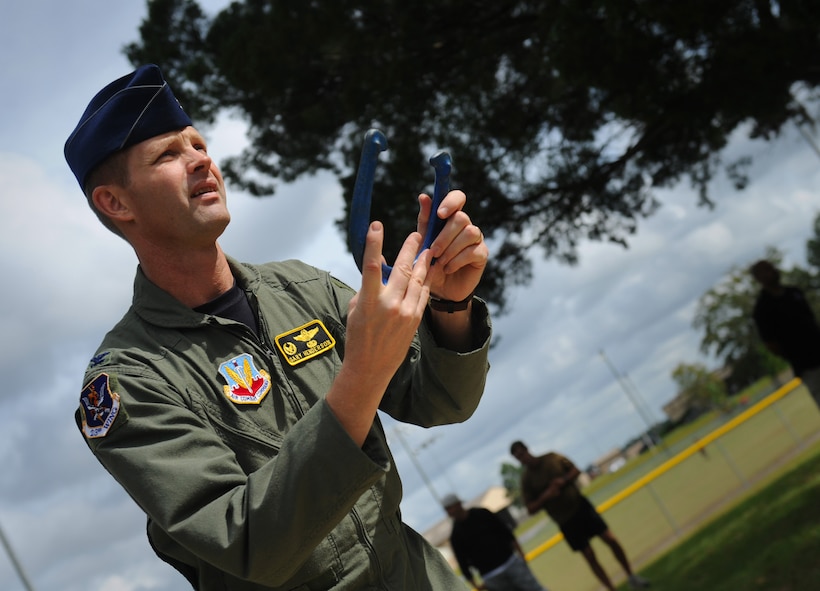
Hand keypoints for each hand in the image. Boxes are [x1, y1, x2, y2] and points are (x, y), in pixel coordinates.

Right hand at [327, 222, 431, 443]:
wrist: (370, 367)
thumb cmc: (357, 336)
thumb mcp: (355, 310)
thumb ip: (367, 289)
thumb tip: (377, 273)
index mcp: (368, 300)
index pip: (371, 265)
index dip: (374, 243)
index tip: (376, 225)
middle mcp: (389, 304)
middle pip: (402, 268)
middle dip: (410, 248)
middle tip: (417, 233)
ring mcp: (405, 312)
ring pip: (417, 279)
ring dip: (422, 262)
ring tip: (427, 248)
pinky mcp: (415, 319)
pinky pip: (423, 294)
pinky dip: (425, 280)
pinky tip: (428, 271)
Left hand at [417, 190, 487, 301]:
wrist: (439, 289)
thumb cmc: (430, 263)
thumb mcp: (423, 242)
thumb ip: (425, 221)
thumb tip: (423, 197)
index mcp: (450, 218)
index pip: (458, 198)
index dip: (451, 202)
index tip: (439, 214)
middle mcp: (466, 225)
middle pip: (461, 217)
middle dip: (444, 235)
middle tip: (433, 251)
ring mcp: (476, 239)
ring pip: (469, 233)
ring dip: (451, 249)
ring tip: (440, 261)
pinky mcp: (482, 254)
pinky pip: (473, 251)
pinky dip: (457, 260)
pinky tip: (448, 268)